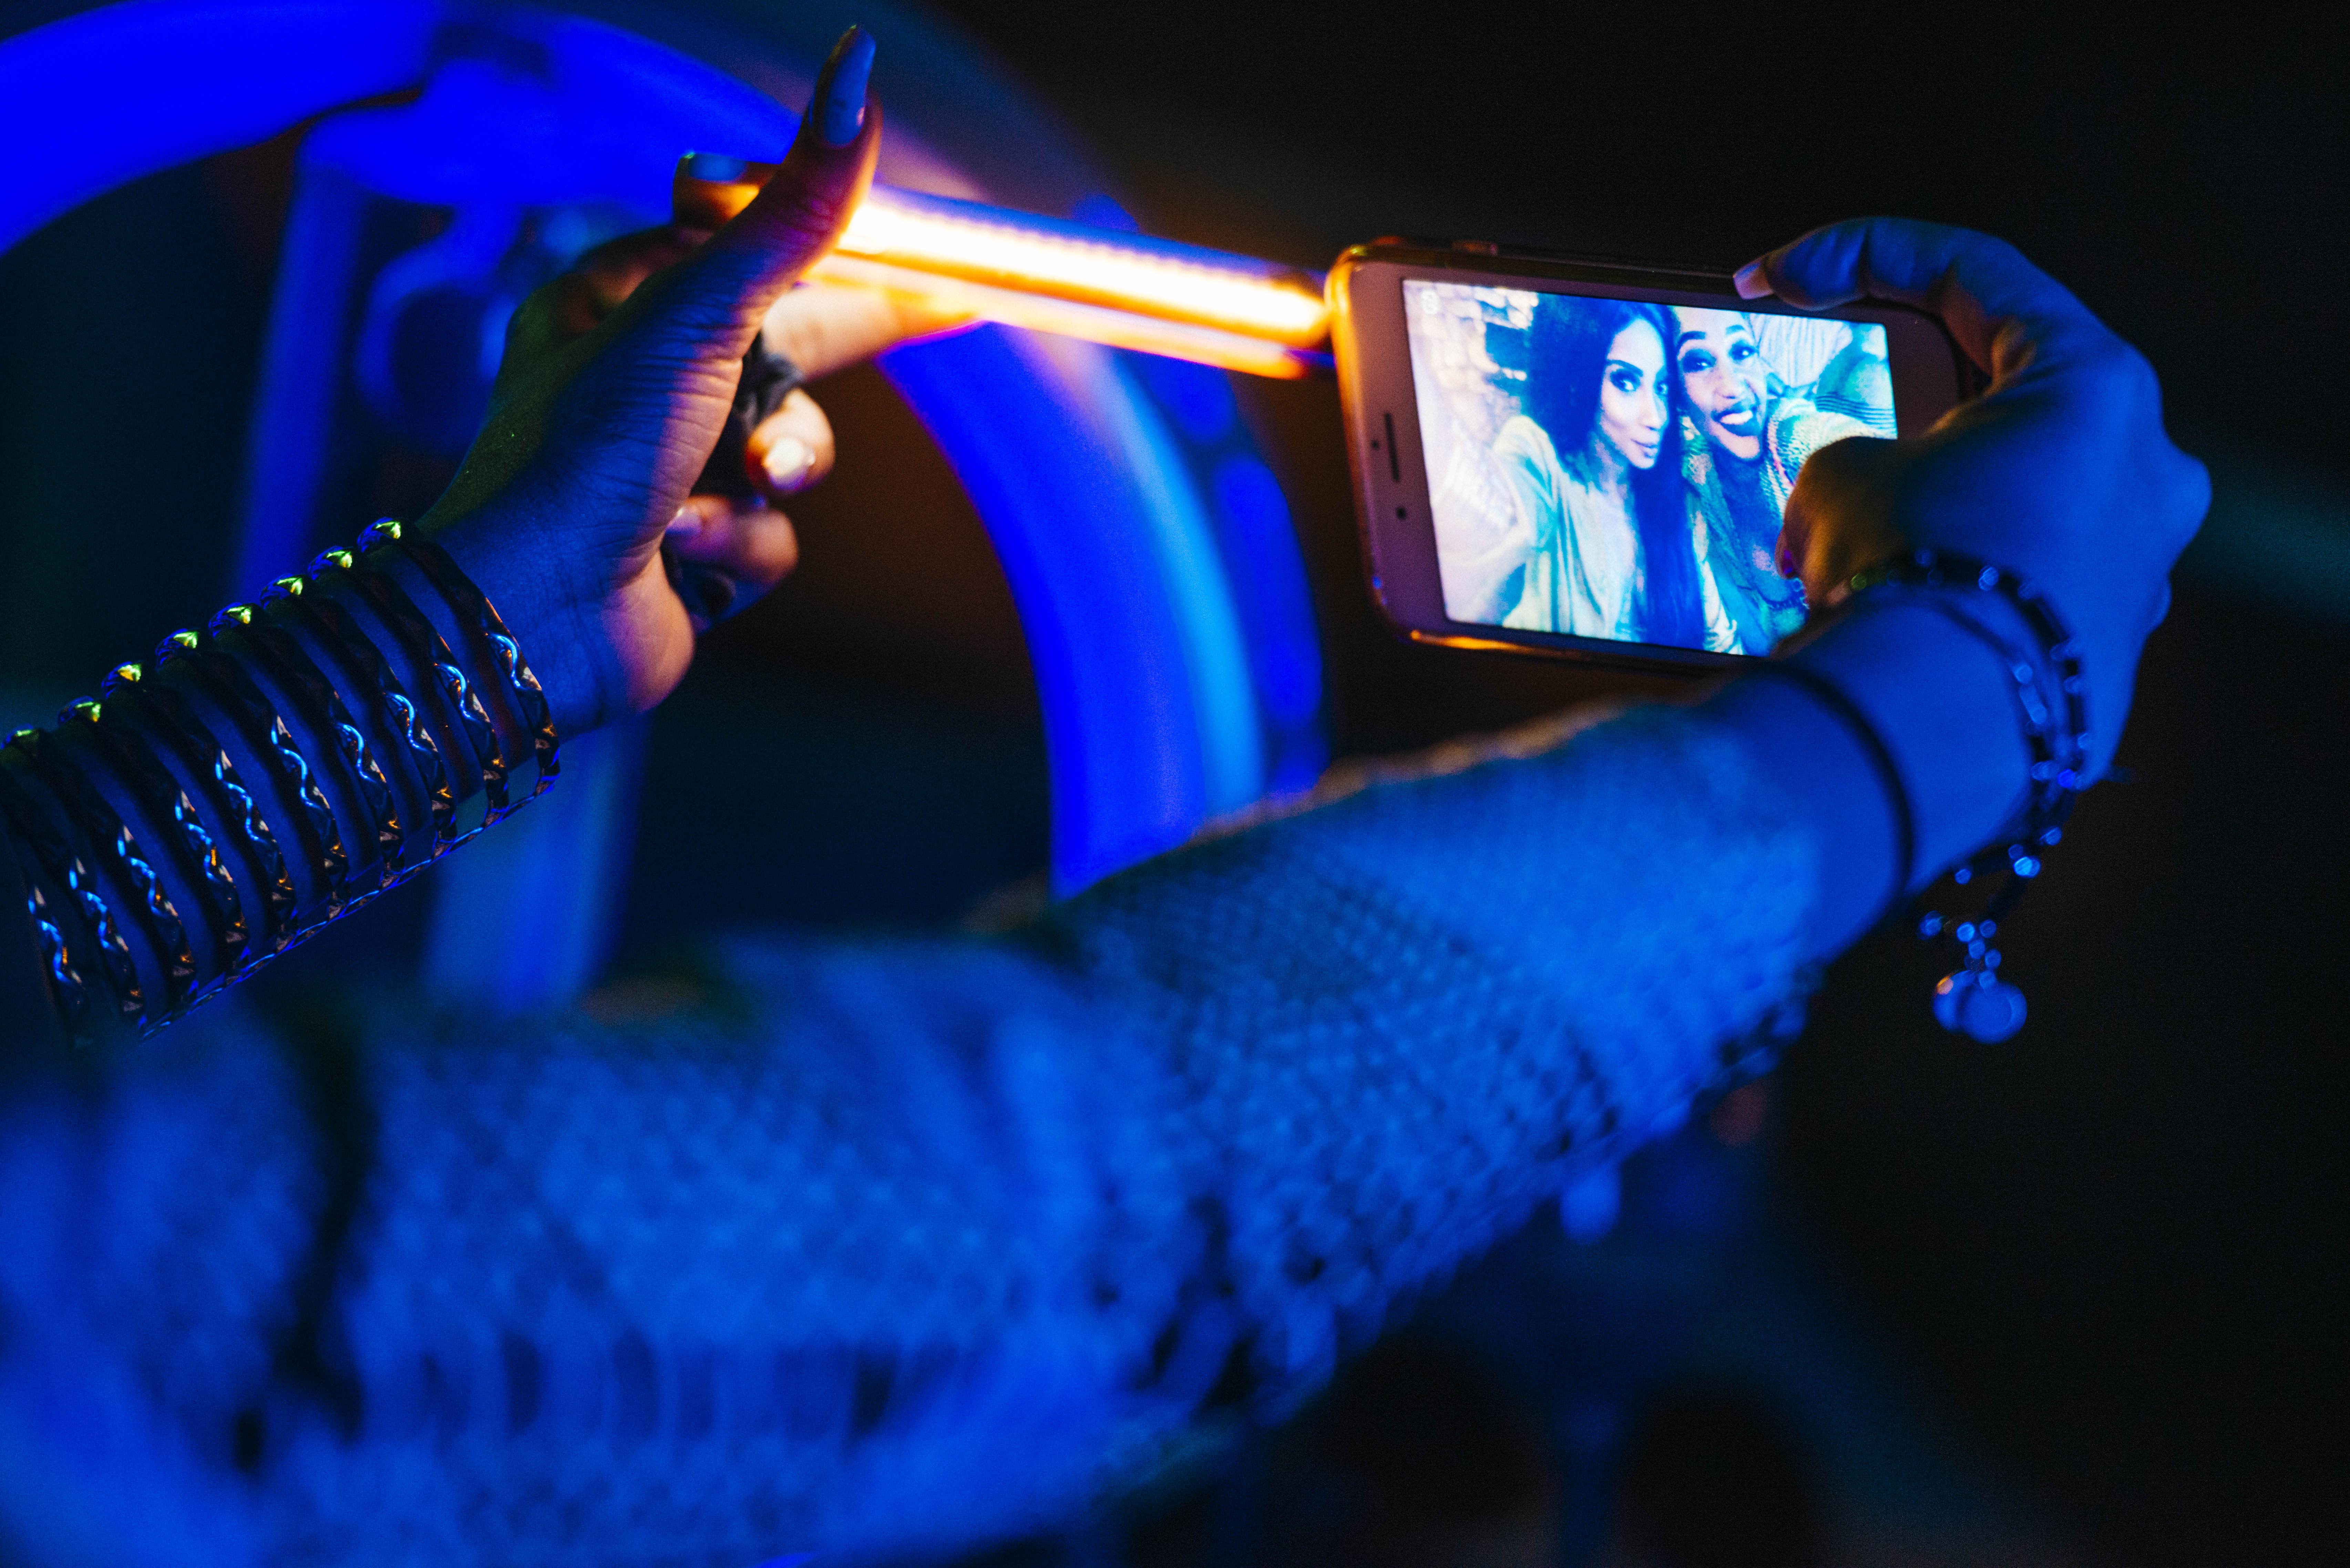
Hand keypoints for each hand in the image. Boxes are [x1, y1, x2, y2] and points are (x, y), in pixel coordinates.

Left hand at [412, 28, 949, 736]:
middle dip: (816, 377)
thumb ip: (792, 215)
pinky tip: (684, 555)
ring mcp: (667, 470)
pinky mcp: (692, 550)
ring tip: (729, 485)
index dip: (845, 248)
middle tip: (921, 328)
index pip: (761, 252)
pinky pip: (771, 534)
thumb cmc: (584, 453)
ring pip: (789, 454)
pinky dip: (740, 545)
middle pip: (790, 354)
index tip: (929, 250)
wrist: (531, 615)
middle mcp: (640, 381)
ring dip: (775, 473)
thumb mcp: (699, 315)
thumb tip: (858, 79)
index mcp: (618, 302)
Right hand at [1749, 218, 2209, 772]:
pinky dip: (1943, 578)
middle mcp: (2143, 469)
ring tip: (1828, 544)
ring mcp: (2137, 564)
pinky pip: (2013, 583)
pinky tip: (1870, 605)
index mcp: (2098, 387)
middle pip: (2008, 394)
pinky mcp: (2102, 646)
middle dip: (1898, 404)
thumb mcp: (1842, 477)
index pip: (1974, 275)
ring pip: (2010, 500)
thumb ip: (1856, 455)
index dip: (1855, 255)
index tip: (1767, 280)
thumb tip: (1858, 501)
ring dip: (1918, 505)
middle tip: (1817, 423)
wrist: (1931, 728)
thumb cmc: (1908, 571)